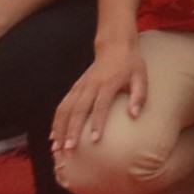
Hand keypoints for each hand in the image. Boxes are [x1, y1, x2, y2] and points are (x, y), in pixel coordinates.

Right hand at [50, 43, 147, 161]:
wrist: (114, 45)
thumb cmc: (130, 64)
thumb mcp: (141, 76)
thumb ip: (139, 95)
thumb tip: (135, 115)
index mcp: (108, 83)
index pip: (101, 105)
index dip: (98, 123)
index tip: (94, 140)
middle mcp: (91, 85)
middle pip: (79, 110)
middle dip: (72, 130)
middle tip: (69, 148)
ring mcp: (80, 86)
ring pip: (65, 108)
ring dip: (59, 128)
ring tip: (56, 147)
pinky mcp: (75, 87)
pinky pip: (62, 105)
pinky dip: (56, 121)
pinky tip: (53, 136)